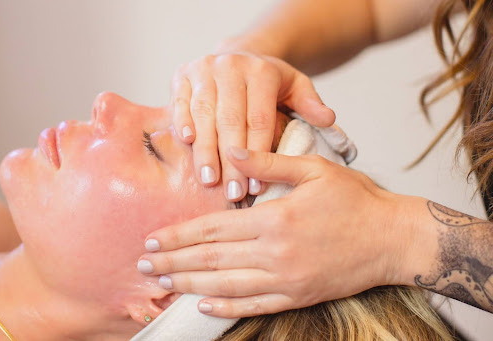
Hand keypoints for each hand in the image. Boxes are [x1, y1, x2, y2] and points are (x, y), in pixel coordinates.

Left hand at [137, 147, 408, 317]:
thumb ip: (268, 161)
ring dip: (190, 285)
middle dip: (174, 262)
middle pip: (212, 260)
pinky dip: (226, 307)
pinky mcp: (299, 296)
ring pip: (226, 285)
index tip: (153, 238)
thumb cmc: (355, 199)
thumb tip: (231, 150)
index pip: (213, 229)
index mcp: (275, 218)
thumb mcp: (314, 169)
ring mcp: (287, 279)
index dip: (180, 235)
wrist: (393, 238)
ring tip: (163, 284)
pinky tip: (203, 305)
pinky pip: (255, 305)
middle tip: (144, 264)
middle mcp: (275, 253)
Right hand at [169, 52, 334, 200]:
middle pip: (230, 120)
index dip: (258, 153)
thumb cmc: (268, 82)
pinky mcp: (182, 75)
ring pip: (203, 114)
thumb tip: (328, 119)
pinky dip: (182, 123)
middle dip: (231, 161)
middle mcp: (231, 65)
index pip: (259, 118)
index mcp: (261, 71)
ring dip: (205, 150)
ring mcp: (203, 68)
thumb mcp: (296, 87)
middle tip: (234, 193)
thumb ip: (310, 103)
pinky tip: (188, 145)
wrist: (237, 56)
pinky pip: (180, 102)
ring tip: (209, 180)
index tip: (257, 185)